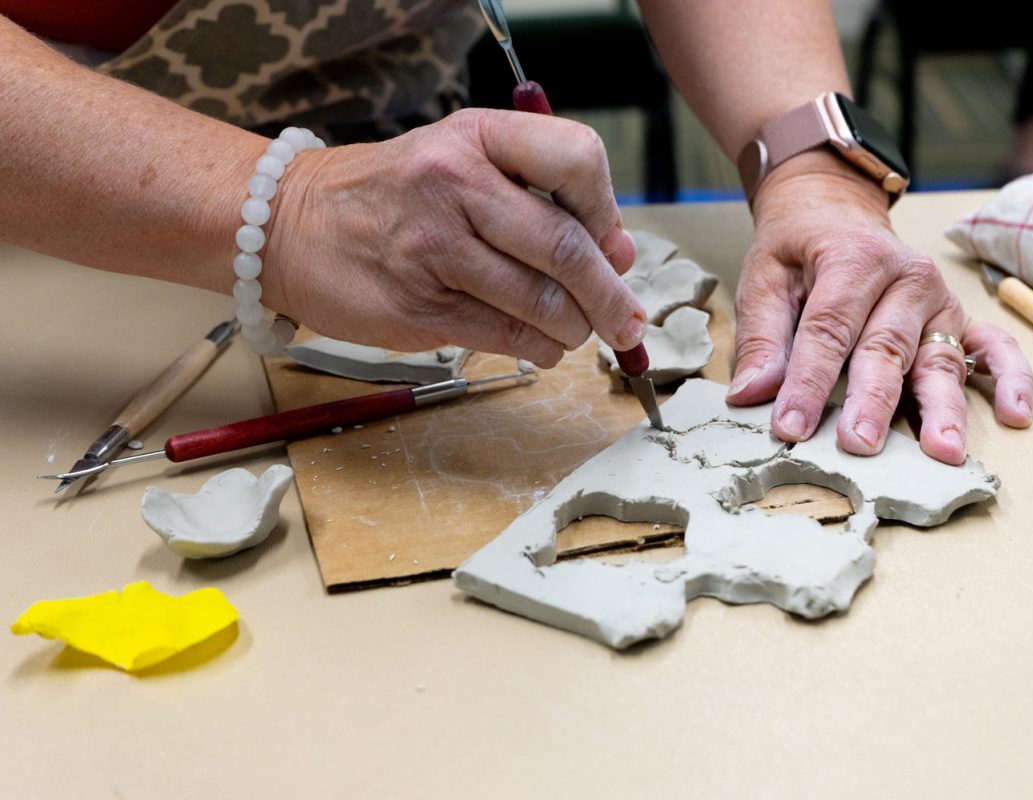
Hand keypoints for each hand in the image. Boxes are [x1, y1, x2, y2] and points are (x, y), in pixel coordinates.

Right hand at [263, 108, 644, 368]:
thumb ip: (535, 197)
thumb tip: (617, 254)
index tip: (614, 247)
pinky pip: (507, 335)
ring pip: (541, 301)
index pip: (577, 159)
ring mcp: (433, 248)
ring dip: (575, 328)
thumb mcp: (461, 163)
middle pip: (567, 247)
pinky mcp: (418, 307)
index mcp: (476, 137)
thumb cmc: (392, 196)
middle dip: (610, 296)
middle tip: (627, 320)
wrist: (288, 225)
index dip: (609, 212)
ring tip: (574, 331)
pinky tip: (540, 343)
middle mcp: (455, 184)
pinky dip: (540, 348)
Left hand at [726, 155, 1032, 464]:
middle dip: (873, 401)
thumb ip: (761, 338)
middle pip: (887, 349)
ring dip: (942, 408)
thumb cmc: (799, 249)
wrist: (835, 211)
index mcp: (854, 259)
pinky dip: (1010, 378)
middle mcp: (906, 278)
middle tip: (860, 445)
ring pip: (940, 359)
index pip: (829, 330)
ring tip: (942, 452)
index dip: (809, 382)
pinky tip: (1016, 413)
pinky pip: (994, 346)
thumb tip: (751, 394)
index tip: (791, 426)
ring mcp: (939, 301)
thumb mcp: (764, 278)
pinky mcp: (958, 319)